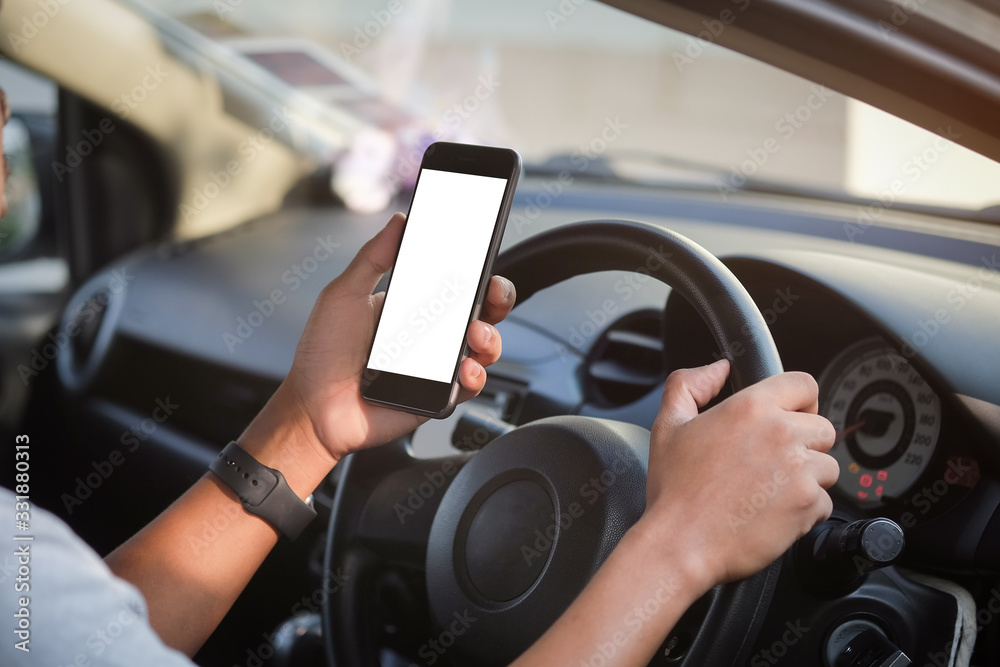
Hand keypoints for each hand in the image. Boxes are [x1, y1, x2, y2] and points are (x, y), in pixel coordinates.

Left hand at [276, 212, 515, 461]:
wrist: (313, 407)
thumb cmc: (322, 354)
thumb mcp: (344, 295)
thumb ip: (373, 258)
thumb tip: (399, 221)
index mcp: (413, 306)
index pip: (457, 284)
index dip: (478, 272)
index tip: (485, 260)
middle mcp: (431, 335)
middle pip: (482, 312)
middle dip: (499, 299)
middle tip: (493, 294)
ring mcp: (438, 367)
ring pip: (485, 348)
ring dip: (491, 337)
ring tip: (475, 335)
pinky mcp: (439, 396)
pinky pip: (470, 386)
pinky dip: (475, 376)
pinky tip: (464, 369)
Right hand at [639, 359, 837, 588]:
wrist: (681, 543)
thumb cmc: (674, 491)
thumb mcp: (668, 425)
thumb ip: (689, 385)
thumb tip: (718, 369)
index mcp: (751, 408)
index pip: (804, 384)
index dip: (799, 400)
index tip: (789, 416)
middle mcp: (782, 433)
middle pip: (822, 426)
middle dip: (803, 443)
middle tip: (772, 463)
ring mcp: (800, 470)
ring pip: (827, 465)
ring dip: (807, 477)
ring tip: (770, 491)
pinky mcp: (809, 504)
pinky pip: (825, 501)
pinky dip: (806, 509)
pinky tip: (773, 513)